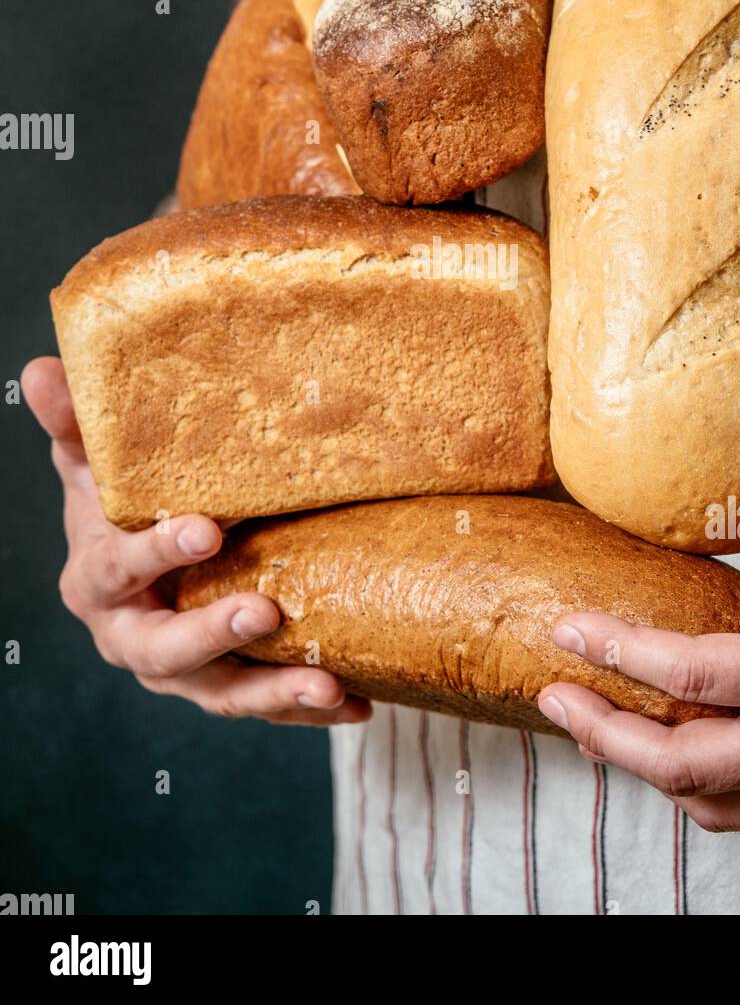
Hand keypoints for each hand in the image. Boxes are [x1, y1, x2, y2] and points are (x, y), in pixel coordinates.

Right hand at [23, 357, 370, 727]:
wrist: (134, 568)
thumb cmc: (117, 509)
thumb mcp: (92, 466)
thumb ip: (74, 425)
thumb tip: (43, 370)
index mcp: (95, 582)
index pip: (120, 569)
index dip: (158, 553)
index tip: (207, 530)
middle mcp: (131, 637)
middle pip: (164, 651)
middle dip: (214, 635)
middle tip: (266, 611)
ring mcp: (179, 672)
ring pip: (221, 694)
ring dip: (275, 693)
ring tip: (329, 686)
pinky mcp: (222, 685)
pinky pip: (263, 704)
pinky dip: (306, 708)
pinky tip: (359, 704)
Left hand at [538, 361, 739, 829]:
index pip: (695, 675)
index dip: (620, 653)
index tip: (568, 630)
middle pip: (686, 765)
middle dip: (607, 736)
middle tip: (555, 694)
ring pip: (715, 806)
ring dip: (644, 773)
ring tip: (594, 728)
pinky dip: (697, 794)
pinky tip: (672, 757)